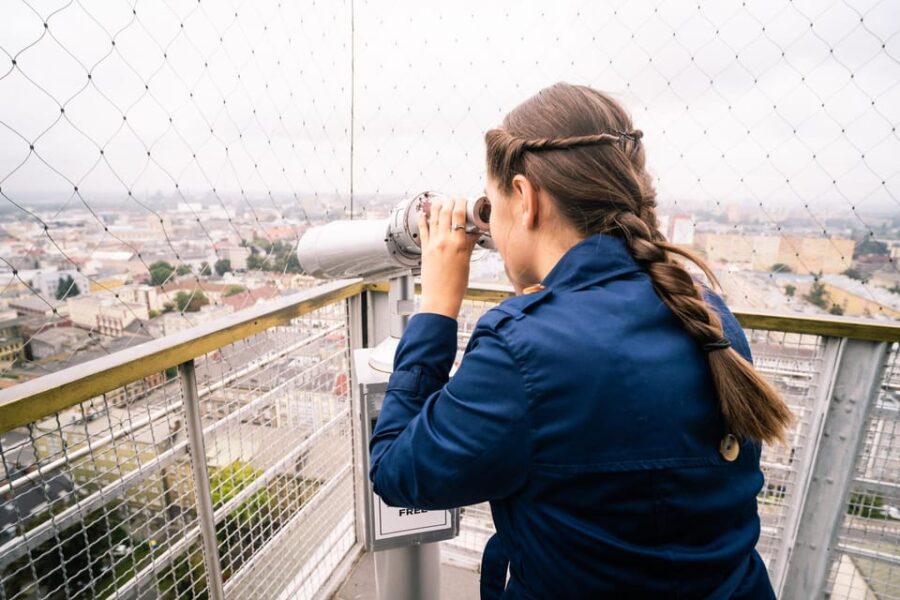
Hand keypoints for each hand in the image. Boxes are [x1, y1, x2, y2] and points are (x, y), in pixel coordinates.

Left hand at [418, 196, 479, 319]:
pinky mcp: (424, 251)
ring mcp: (433, 245)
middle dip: (449, 202)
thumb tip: (473, 234)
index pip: (459, 215)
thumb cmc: (457, 285)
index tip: (462, 198)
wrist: (441, 298)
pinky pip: (423, 231)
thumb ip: (468, 245)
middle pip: (445, 213)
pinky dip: (422, 221)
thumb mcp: (467, 262)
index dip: (460, 203)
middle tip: (452, 198)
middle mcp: (445, 241)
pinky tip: (422, 214)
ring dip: (436, 208)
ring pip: (433, 219)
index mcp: (459, 243)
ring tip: (438, 201)